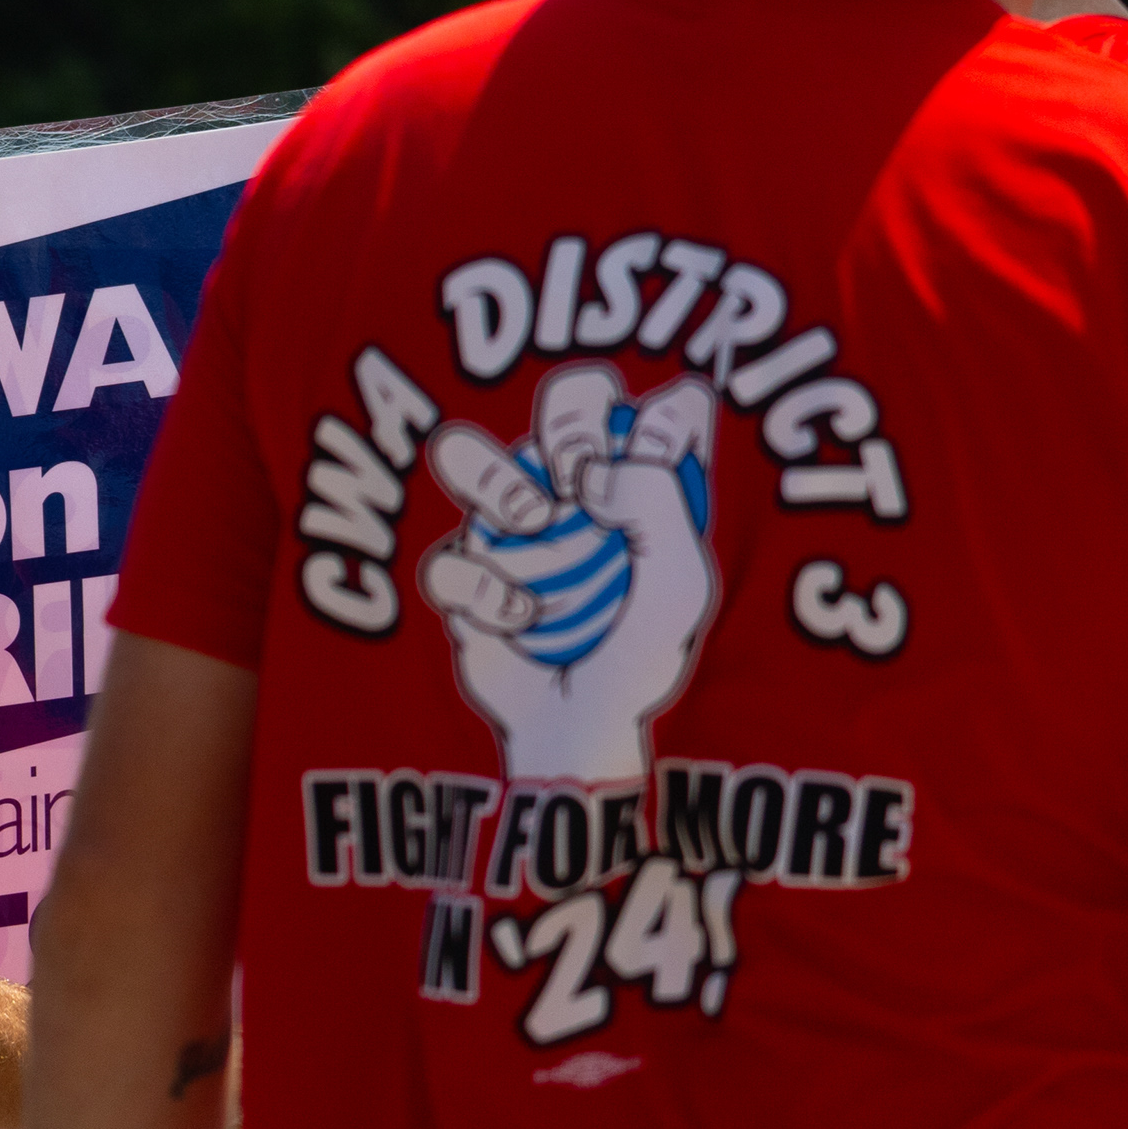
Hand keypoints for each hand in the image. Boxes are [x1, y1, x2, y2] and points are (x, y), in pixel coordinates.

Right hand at [416, 364, 718, 784]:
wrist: (580, 727)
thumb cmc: (637, 655)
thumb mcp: (676, 588)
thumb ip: (656, 508)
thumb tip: (594, 469)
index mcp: (636, 487)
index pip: (660, 411)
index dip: (665, 408)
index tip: (662, 442)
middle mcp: (571, 490)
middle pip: (563, 401)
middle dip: (569, 416)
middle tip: (580, 468)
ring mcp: (506, 526)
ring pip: (465, 452)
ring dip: (492, 478)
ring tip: (530, 522)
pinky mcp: (462, 572)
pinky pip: (451, 559)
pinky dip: (487, 590)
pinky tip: (520, 619)